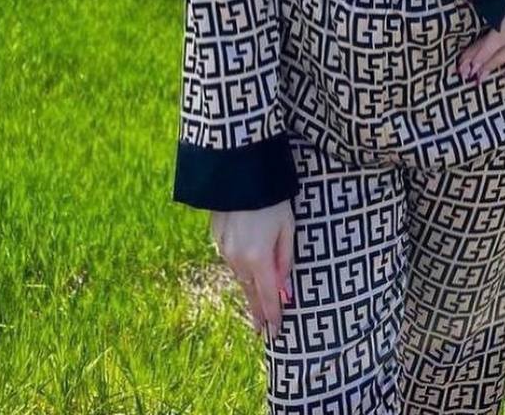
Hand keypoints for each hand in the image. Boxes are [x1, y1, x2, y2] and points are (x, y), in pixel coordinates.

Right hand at [210, 200, 294, 338]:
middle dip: (258, 310)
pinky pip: (231, 258)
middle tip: (262, 329)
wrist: (239, 172)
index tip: (275, 332)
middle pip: (250, 291)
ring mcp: (224, 248)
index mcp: (258, 258)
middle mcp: (238, 258)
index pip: (267, 296)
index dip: (273, 315)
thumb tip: (284, 290)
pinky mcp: (217, 236)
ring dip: (248, 289)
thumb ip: (285, 260)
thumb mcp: (287, 228)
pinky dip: (240, 268)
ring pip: (239, 275)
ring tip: (255, 304)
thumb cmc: (272, 198)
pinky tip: (245, 271)